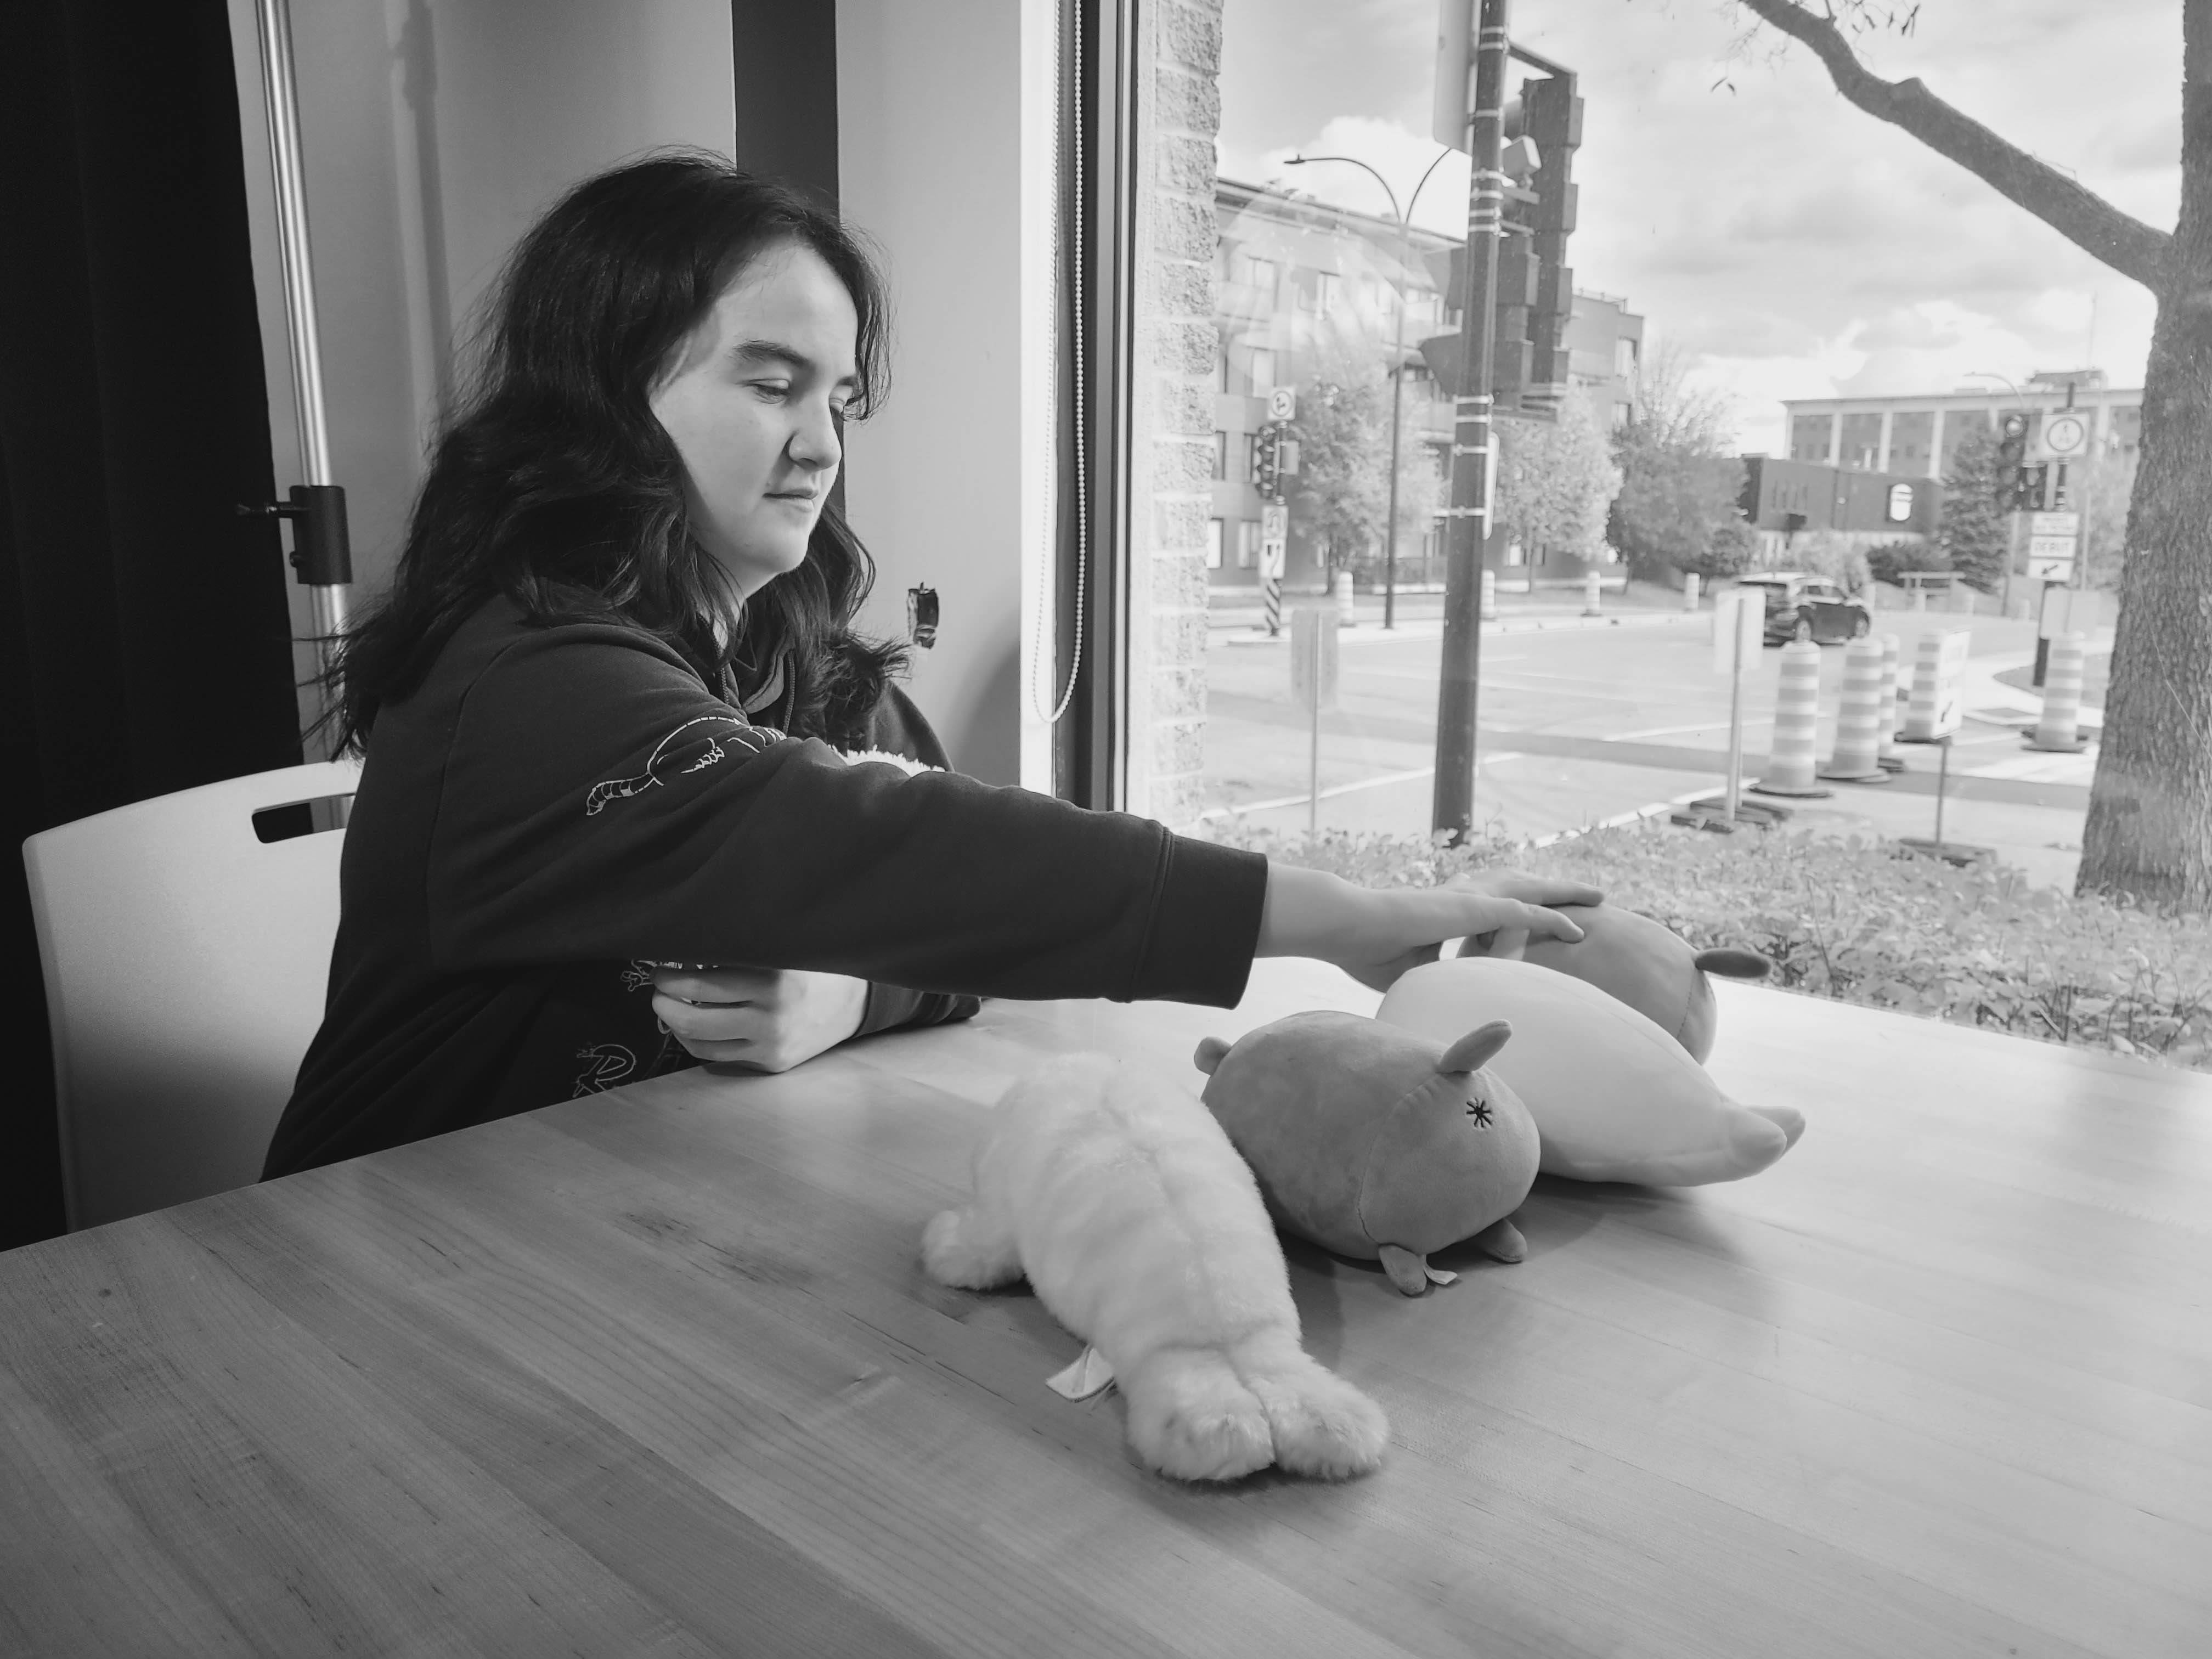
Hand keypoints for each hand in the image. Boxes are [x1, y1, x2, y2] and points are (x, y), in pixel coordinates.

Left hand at [650, 964, 870, 1072]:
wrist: (853, 1002)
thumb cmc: (808, 966)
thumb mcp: (780, 947)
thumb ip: (739, 946)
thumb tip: (684, 946)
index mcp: (773, 980)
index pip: (701, 982)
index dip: (671, 975)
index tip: (662, 964)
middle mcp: (771, 1016)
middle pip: (693, 1018)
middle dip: (663, 1000)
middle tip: (659, 986)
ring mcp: (771, 1045)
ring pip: (700, 1042)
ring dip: (673, 1022)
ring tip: (668, 1005)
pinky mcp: (771, 1063)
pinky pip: (717, 1056)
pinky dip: (695, 1040)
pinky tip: (692, 1024)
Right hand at [1256, 865, 1595, 992]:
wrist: (1348, 926)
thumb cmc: (1367, 948)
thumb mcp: (1412, 971)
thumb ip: (1436, 977)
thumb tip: (1447, 999)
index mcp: (1449, 913)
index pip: (1497, 912)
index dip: (1524, 914)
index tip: (1545, 921)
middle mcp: (1464, 900)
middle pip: (1522, 892)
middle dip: (1555, 893)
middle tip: (1587, 896)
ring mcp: (1469, 901)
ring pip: (1530, 895)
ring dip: (1565, 896)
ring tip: (1598, 898)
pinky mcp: (1471, 908)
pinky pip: (1523, 914)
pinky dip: (1552, 921)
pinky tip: (1577, 929)